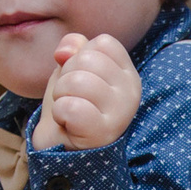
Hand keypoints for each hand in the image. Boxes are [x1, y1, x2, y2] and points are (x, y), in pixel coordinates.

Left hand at [30, 33, 141, 150]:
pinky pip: (71, 107)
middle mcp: (131, 92)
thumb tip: (65, 51)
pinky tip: (67, 123)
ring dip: (60, 95)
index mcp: (128, 74)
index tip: (79, 78)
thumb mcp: (71, 69)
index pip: (103, 43)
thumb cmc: (69, 105)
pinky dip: (60, 113)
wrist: (59, 146)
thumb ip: (73, 48)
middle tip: (70, 98)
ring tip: (67, 111)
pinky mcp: (103, 133)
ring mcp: (121, 114)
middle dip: (66, 77)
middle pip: (87, 59)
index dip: (80, 55)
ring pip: (76, 81)